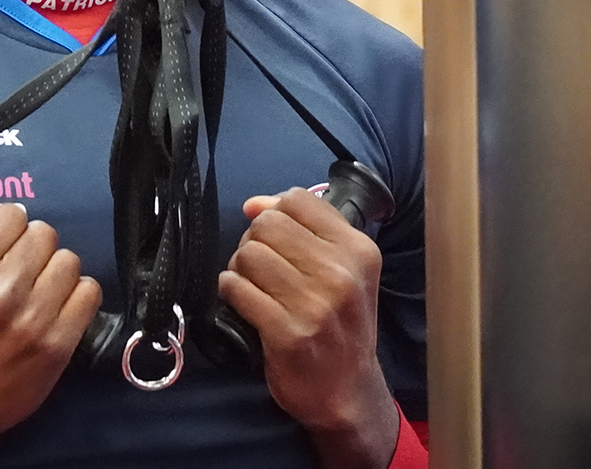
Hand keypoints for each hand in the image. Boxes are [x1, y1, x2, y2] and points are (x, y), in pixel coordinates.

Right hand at [0, 204, 102, 468]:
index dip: (8, 224)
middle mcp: (1, 290)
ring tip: (42, 286)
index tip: (6, 238)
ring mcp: (33, 319)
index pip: (10, 215)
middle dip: (32, 247)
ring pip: (68, 260)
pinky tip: (61, 305)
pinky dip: (77, 295)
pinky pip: (88, 293)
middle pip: (43, 235)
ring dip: (55, 270)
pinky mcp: (57, 345)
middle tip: (23, 264)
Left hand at [218, 188, 400, 468]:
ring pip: (249, 254)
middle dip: (254, 241)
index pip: (298, 200)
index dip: (275, 212)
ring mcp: (315, 305)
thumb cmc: (341, 325)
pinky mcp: (287, 333)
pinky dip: (232, 291)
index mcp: (358, 250)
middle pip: (267, 224)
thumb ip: (304, 228)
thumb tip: (253, 204)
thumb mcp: (343, 271)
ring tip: (253, 285)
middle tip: (261, 266)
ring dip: (240, 268)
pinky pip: (237, 289)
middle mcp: (341, 274)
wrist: (348, 391)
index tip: (276, 237)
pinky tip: (245, 301)